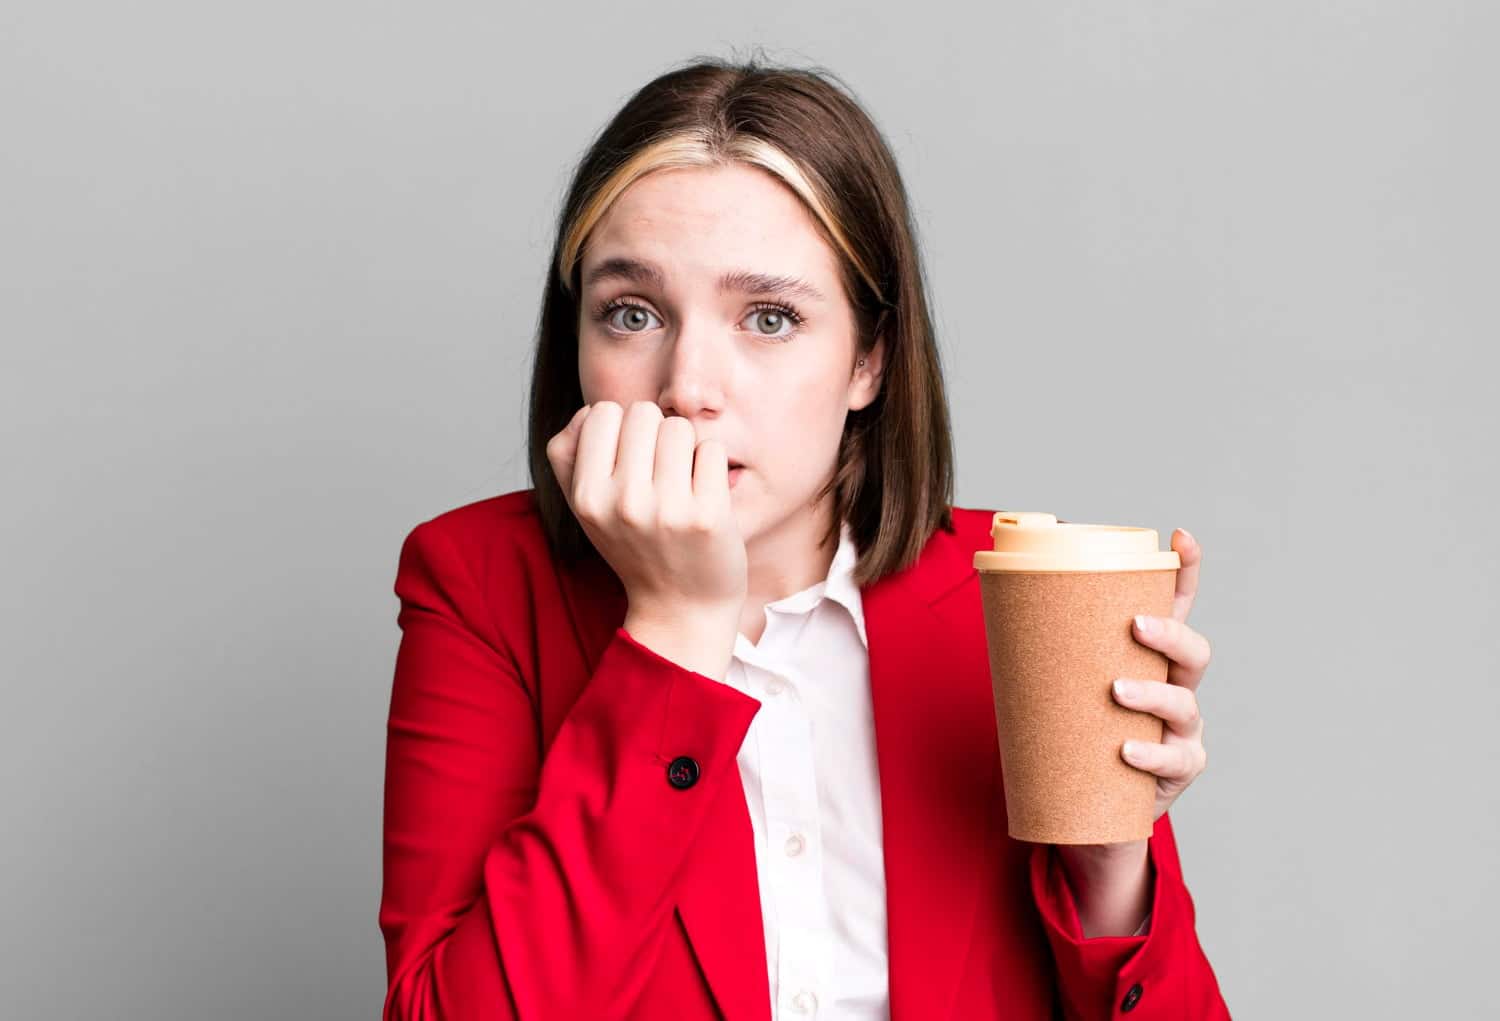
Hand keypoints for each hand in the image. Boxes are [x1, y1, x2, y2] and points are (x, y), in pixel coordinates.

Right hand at [545, 400, 747, 624]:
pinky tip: (703, 496)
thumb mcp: (587, 508)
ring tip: (680, 486)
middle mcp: (621, 503)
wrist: (681, 608)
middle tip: (659, 474)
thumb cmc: (635, 547)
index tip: (629, 461)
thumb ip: (570, 455)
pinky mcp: (708, 516)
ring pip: (679, 427)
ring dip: (685, 449)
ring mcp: (666, 510)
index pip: (599, 412)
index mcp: (586, 497)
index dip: (619, 428)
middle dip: (654, 434)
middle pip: (642, 412)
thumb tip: (589, 410)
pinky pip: (712, 450)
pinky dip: (711, 466)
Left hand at [1053, 528, 1211, 933]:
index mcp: (1149, 655)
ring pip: (1184, 703)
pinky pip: (1173, 759)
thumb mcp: (1063, 683)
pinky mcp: (1179, 771)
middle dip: (1170, 632)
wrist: (1089, 809)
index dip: (1185, 570)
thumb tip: (992, 588)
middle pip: (1193, 651)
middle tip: (1134, 625)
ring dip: (1152, 693)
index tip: (1179, 536)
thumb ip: (1043, 643)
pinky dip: (1149, 754)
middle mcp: (1177, 686)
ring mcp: (1183, 729)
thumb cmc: (1074, 732)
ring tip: (1117, 690)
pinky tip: (1126, 750)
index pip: (1176, 606)